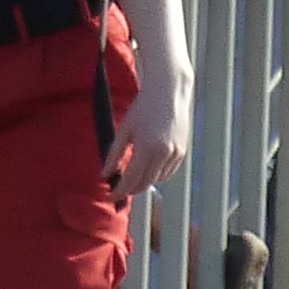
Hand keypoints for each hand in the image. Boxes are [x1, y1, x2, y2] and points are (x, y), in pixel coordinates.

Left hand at [108, 76, 188, 198]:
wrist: (169, 91)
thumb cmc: (143, 107)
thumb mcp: (124, 129)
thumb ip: (114, 154)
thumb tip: (105, 174)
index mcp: (147, 147)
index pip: (132, 179)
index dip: (120, 191)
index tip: (111, 197)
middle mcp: (164, 153)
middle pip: (146, 182)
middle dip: (132, 189)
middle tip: (119, 190)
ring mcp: (176, 153)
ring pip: (158, 179)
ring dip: (144, 183)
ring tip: (131, 179)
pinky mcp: (182, 151)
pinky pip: (168, 171)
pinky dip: (157, 175)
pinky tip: (147, 170)